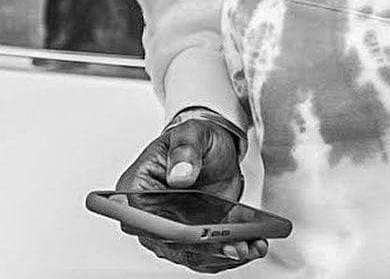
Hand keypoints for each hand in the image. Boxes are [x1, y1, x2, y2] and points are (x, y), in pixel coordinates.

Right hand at [115, 119, 267, 271]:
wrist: (211, 148)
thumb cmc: (193, 139)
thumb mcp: (191, 134)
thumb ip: (184, 152)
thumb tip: (179, 176)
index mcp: (137, 191)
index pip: (145, 220)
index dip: (170, 232)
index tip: (196, 234)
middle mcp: (150, 218)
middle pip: (172, 244)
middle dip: (204, 250)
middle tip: (236, 246)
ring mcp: (172, 231)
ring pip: (193, 254)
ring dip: (222, 255)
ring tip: (250, 247)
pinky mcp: (193, 238)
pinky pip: (208, 254)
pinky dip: (230, 253)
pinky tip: (252, 246)